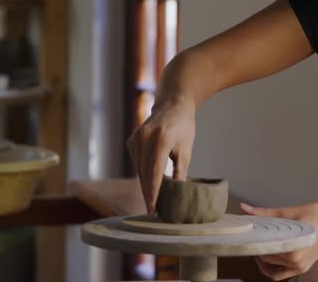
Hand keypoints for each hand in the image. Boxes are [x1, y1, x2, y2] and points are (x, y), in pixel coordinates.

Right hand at [127, 96, 195, 213]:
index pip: (154, 173)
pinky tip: (149, 184)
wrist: (172, 104)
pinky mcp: (131, 141)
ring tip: (152, 202)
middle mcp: (144, 138)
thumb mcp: (186, 150)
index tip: (153, 210)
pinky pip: (136, 163)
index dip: (153, 193)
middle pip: (144, 174)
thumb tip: (177, 195)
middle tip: (153, 212)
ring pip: (138, 170)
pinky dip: (142, 174)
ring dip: (145, 186)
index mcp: (161, 140)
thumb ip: (180, 173)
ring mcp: (135, 139)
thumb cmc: (183, 127)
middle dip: (148, 193)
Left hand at [240, 202, 317, 280]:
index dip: (251, 242)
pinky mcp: (303, 268)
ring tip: (257, 246)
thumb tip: (244, 208)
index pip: (263, 250)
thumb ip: (265, 213)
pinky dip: (272, 268)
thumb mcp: (290, 211)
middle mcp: (296, 263)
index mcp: (292, 250)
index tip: (244, 234)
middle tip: (249, 236)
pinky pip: (281, 274)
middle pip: (266, 260)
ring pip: (272, 271)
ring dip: (262, 261)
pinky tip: (268, 255)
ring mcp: (300, 268)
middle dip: (256, 248)